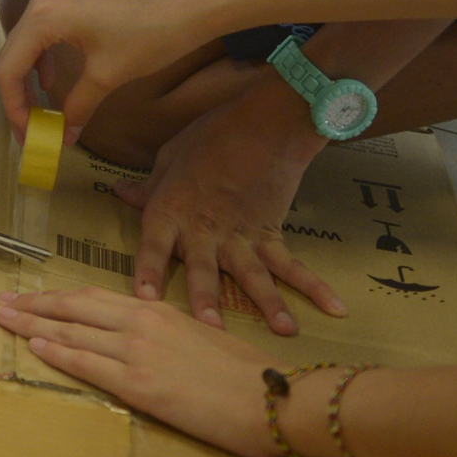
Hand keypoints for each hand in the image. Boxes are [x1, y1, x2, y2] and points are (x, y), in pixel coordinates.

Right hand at [0, 0, 234, 139]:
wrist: (193, 0)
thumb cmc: (150, 35)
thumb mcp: (108, 75)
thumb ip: (77, 106)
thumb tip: (63, 137)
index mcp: (43, 14)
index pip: (9, 67)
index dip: (14, 107)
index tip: (28, 136)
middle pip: (14, 52)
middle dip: (19, 93)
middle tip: (31, 128)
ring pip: (27, 39)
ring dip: (29, 75)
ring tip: (40, 108)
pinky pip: (44, 26)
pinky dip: (44, 54)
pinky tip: (53, 76)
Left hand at [0, 286, 286, 456]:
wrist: (272, 398)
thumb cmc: (246, 373)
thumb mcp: (202, 337)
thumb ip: (168, 332)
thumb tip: (145, 337)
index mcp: (159, 310)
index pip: (94, 298)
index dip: (59, 297)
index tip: (32, 295)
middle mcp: (143, 322)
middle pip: (75, 307)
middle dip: (35, 304)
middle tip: (3, 303)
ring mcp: (138, 351)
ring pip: (73, 331)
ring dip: (34, 324)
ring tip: (4, 319)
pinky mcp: (141, 384)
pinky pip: (89, 363)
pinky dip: (59, 352)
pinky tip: (36, 346)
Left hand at [120, 85, 345, 335]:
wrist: (265, 124)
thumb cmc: (211, 135)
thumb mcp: (168, 157)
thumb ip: (149, 186)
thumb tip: (121, 194)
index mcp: (172, 209)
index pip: (153, 245)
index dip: (148, 271)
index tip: (144, 300)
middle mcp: (205, 228)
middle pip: (202, 268)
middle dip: (205, 299)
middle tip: (210, 328)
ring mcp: (241, 234)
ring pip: (252, 275)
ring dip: (268, 304)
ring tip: (283, 332)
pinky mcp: (271, 233)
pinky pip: (292, 265)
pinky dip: (314, 286)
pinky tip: (334, 308)